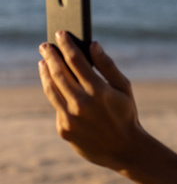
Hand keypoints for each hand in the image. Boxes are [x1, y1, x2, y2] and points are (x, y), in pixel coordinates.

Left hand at [39, 32, 141, 168]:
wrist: (124, 149)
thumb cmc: (126, 114)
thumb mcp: (124, 88)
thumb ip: (108, 65)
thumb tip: (93, 44)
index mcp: (98, 90)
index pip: (76, 60)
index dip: (66, 44)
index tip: (60, 34)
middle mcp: (81, 103)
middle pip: (58, 72)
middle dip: (50, 55)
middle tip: (45, 46)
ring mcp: (70, 118)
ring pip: (51, 89)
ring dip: (45, 73)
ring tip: (44, 63)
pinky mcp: (64, 129)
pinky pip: (56, 107)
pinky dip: (55, 94)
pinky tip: (54, 85)